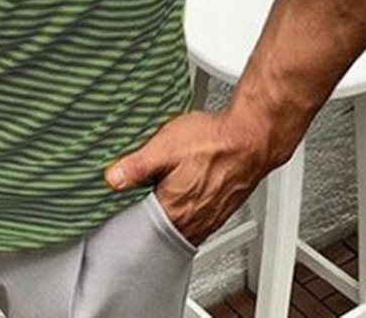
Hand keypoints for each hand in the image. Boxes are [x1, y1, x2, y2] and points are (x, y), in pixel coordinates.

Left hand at [102, 107, 288, 246]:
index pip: (142, 226)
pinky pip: (199, 217)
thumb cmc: (214, 142)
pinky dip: (189, 206)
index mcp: (174, 211)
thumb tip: (112, 179)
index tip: (121, 202)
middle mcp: (194, 222)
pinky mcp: (223, 208)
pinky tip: (188, 188)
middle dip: (149, 211)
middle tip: (141, 192)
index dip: (129, 213)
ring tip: (163, 189)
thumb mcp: (165, 147)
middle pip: (162, 226)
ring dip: (171, 210)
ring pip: (182, 223)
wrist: (252, 137)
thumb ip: (137, 166)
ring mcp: (211, 217)